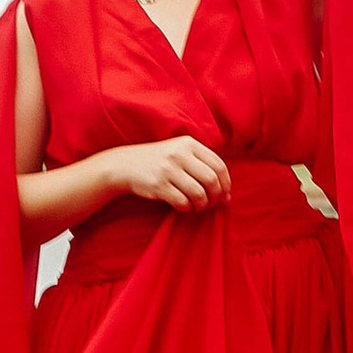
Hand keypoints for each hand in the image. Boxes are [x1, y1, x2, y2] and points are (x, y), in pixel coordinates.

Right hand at [115, 135, 229, 210]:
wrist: (126, 164)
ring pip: (198, 193)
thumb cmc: (159, 161)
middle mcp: (180, 154)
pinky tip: (185, 207)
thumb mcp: (180, 151)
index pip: (218, 165)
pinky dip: (187, 208)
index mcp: (189, 144)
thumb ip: (202, 163)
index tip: (225, 195)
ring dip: (202, 204)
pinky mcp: (158, 185)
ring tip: (198, 206)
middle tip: (212, 203)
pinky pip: (182, 202)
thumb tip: (226, 192)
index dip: (226, 183)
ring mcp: (168, 169)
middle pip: (211, 180)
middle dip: (216, 196)